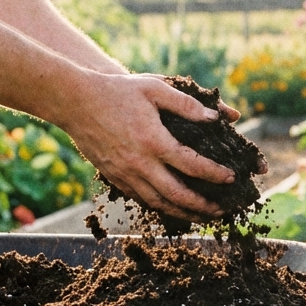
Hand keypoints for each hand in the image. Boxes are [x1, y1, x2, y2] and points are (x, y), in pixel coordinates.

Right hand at [55, 72, 234, 221]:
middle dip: (203, 206)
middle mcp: (140, 163)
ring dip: (184, 213)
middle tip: (223, 210)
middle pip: (178, 195)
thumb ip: (185, 104)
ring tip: (203, 217)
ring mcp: (125, 174)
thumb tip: (216, 118)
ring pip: (159, 203)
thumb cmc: (117, 91)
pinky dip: (161, 207)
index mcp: (154, 141)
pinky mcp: (114, 178)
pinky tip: (174, 208)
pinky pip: (142, 199)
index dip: (215, 174)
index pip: (192, 164)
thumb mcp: (154, 88)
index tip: (231, 177)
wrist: (74, 101)